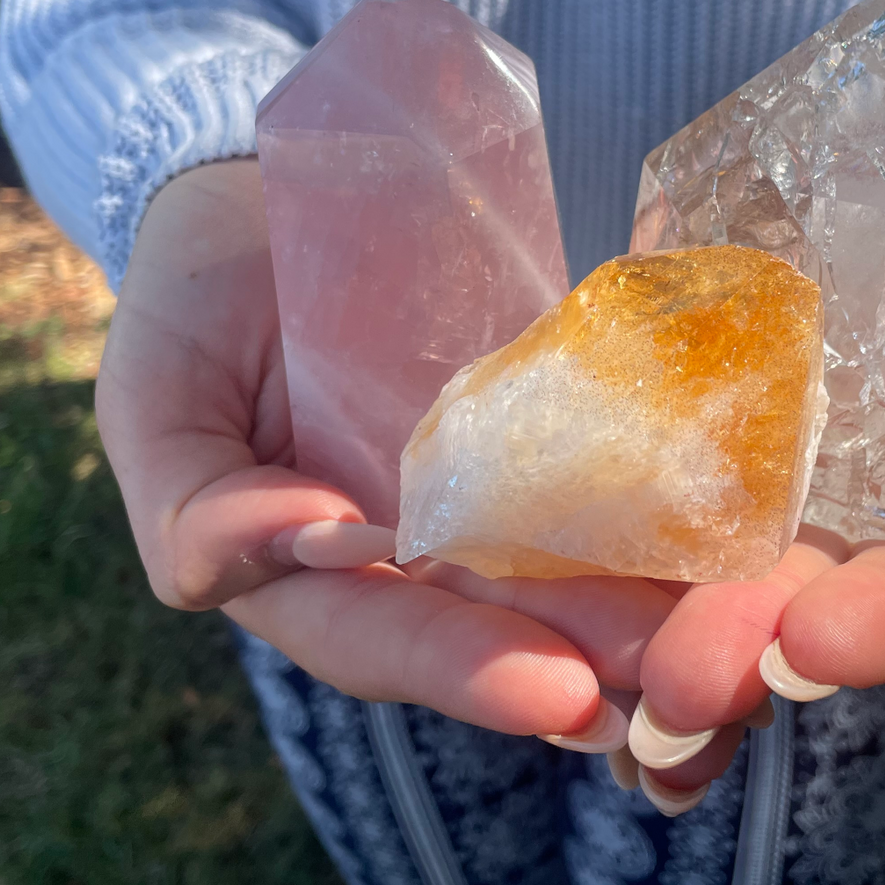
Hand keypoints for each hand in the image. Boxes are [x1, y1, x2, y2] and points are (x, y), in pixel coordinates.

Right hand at [96, 158, 673, 747]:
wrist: (257, 195)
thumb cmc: (187, 307)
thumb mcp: (152, 403)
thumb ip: (195, 507)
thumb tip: (304, 542)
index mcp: (308, 575)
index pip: (383, 639)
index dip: (462, 669)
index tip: (556, 690)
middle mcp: (408, 549)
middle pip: (502, 621)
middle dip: (594, 653)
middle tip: (683, 687)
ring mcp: (481, 482)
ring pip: (569, 557)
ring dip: (652, 597)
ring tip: (729, 624)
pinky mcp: (537, 412)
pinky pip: (604, 458)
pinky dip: (666, 493)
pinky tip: (732, 510)